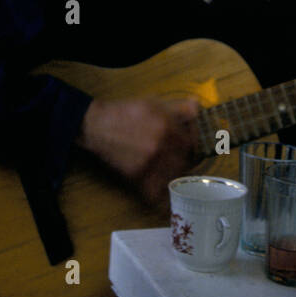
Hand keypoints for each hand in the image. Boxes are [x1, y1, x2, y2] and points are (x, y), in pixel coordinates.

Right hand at [76, 97, 199, 204]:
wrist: (98, 125)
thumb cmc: (126, 112)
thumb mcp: (153, 103)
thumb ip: (178, 107)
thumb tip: (197, 107)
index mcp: (167, 126)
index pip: (191, 142)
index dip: (193, 144)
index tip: (191, 145)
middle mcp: (161, 145)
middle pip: (186, 160)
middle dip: (187, 160)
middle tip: (185, 159)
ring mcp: (149, 162)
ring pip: (174, 175)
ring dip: (177, 175)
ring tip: (174, 171)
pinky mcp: (136, 175)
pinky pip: (155, 191)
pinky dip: (161, 193)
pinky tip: (163, 189)